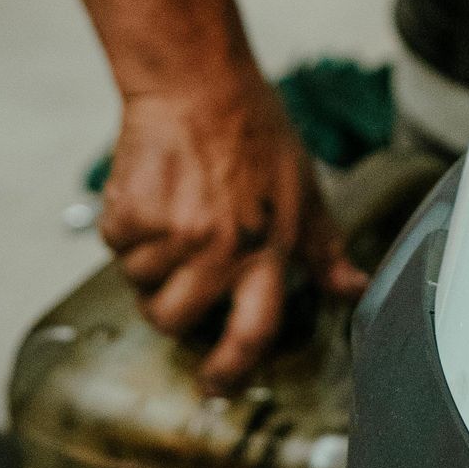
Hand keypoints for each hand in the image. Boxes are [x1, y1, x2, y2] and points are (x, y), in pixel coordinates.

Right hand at [98, 73, 366, 388]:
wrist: (198, 83)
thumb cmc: (253, 129)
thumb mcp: (302, 189)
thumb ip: (325, 249)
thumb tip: (353, 289)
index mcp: (267, 247)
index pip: (253, 330)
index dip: (231, 369)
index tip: (215, 384)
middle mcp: (221, 248)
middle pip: (173, 320)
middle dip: (169, 303)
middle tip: (179, 263)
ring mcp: (174, 234)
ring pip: (139, 285)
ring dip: (146, 259)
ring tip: (170, 212)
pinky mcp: (133, 216)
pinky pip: (114, 248)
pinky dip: (124, 226)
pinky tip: (150, 192)